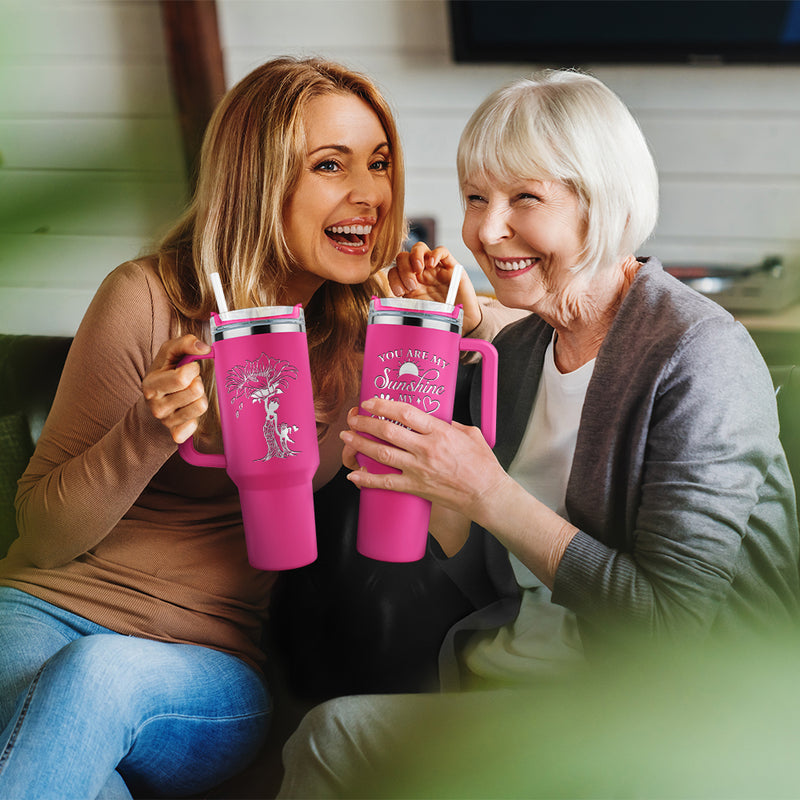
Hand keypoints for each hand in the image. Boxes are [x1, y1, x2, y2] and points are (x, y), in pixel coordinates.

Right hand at [142, 335, 210, 443]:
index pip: (183, 377)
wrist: (155, 400)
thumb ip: (185, 343)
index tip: (189, 368)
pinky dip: (196, 416)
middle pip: (195, 391)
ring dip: (200, 397)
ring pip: (200, 406)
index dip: (193, 369)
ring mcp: (165, 421)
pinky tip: (188, 409)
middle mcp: (155, 405)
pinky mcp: (175, 433)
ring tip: (190, 394)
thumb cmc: (165, 373)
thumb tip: (204, 348)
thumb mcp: (170, 353)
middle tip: (190, 382)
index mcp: (151, 384)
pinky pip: (195, 425)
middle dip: (198, 382)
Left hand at [340, 396, 508, 527]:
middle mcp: (426, 449)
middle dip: (366, 422)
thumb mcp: (471, 434)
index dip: (384, 405)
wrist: (487, 495)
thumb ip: (450, 424)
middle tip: (354, 418)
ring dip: (360, 444)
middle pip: (388, 432)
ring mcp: (419, 469)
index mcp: (440, 432)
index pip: (406, 413)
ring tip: (347, 436)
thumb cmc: (482, 466)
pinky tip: (355, 476)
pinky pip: (386, 483)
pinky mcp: (416, 487)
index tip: (371, 402)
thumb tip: (435, 419)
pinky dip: (368, 480)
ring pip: (382, 454)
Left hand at [387, 242, 481, 332]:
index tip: (400, 293)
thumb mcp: (419, 313)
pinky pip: (442, 251)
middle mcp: (421, 273)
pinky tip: (431, 265)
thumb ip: (404, 306)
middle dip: (403, 269)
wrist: (465, 322)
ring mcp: (435, 268)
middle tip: (411, 285)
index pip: (395, 270)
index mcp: (410, 283)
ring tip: (419, 272)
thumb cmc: (442, 318)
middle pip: (404, 257)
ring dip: (415, 257)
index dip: (394, 278)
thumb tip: (385, 307)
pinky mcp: (451, 266)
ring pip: (419, 248)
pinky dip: (435, 254)